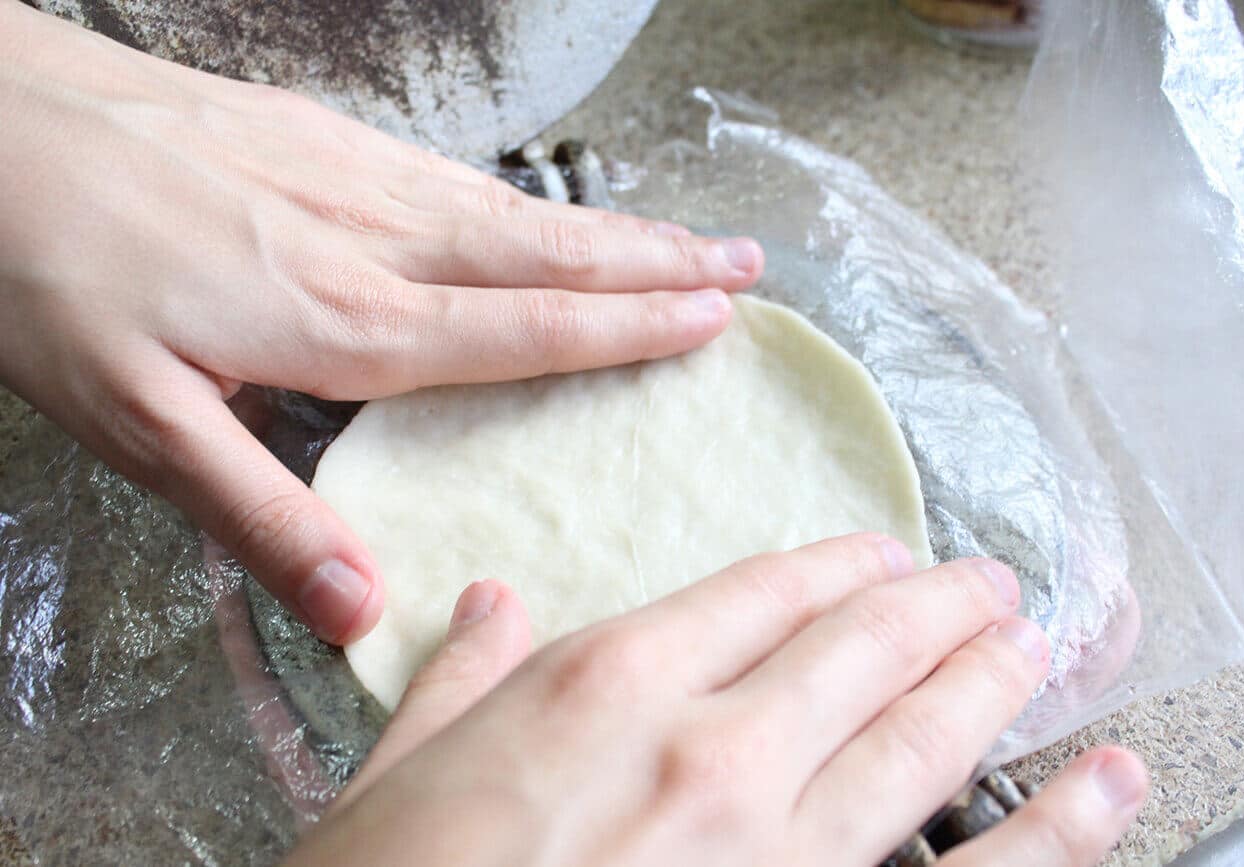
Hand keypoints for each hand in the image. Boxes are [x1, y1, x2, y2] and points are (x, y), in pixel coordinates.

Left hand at [0, 3, 762, 643]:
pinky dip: (522, 198)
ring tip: (682, 237)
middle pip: (548, 254)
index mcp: (345, 319)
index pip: (527, 327)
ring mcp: (345, 174)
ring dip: (609, 228)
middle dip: (660, 263)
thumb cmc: (45, 271)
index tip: (716, 321)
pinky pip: (451, 174)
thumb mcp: (136, 425)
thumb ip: (260, 517)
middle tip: (749, 265)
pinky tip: (533, 207)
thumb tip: (368, 609)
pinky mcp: (312, 137)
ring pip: (510, 208)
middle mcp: (370, 237)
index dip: (630, 328)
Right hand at [290, 534, 1147, 866]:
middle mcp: (710, 747)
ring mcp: (779, 845)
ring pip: (919, 735)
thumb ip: (458, 680)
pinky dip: (1053, 827)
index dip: (830, 568)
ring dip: (986, 678)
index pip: (755, 594)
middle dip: (933, 606)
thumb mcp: (399, 776)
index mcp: (607, 686)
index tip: (872, 556)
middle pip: (858, 645)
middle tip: (981, 585)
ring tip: (1028, 643)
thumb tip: (482, 606)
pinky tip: (1103, 786)